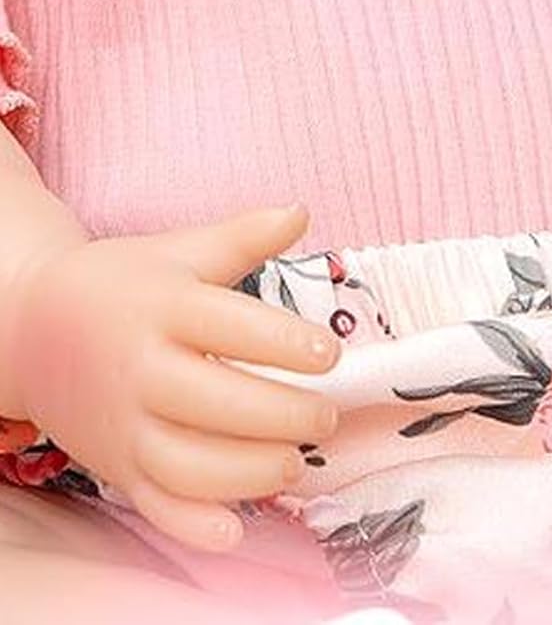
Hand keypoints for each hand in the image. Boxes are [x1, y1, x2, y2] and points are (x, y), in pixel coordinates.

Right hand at [8, 203, 341, 555]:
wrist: (31, 330)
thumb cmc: (125, 285)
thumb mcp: (181, 251)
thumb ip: (243, 236)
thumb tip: (301, 212)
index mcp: (165, 310)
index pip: (230, 327)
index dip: (284, 343)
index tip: (330, 355)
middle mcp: (142, 370)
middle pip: (216, 403)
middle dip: (281, 415)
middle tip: (326, 416)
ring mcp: (125, 425)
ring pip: (188, 463)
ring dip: (250, 472)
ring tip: (296, 462)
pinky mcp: (115, 466)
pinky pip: (153, 504)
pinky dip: (193, 525)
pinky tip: (236, 529)